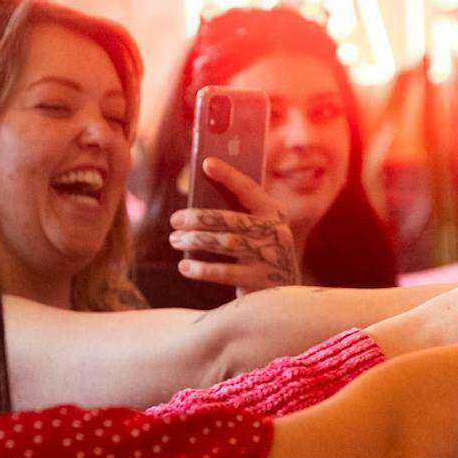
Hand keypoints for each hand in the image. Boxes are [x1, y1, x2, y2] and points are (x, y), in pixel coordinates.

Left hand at [168, 158, 297, 294]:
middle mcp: (277, 232)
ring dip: (195, 240)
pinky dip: (200, 269)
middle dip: (198, 218)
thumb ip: (238, 214)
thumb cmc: (259, 253)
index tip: (207, 163)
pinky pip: (223, 272)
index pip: (250, 189)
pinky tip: (184, 266)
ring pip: (225, 243)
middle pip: (232, 219)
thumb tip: (197, 205)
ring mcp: (270, 257)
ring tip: (175, 240)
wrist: (281, 294)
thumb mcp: (258, 230)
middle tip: (175, 220)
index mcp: (275, 212)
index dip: (229, 175)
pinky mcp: (260, 281)